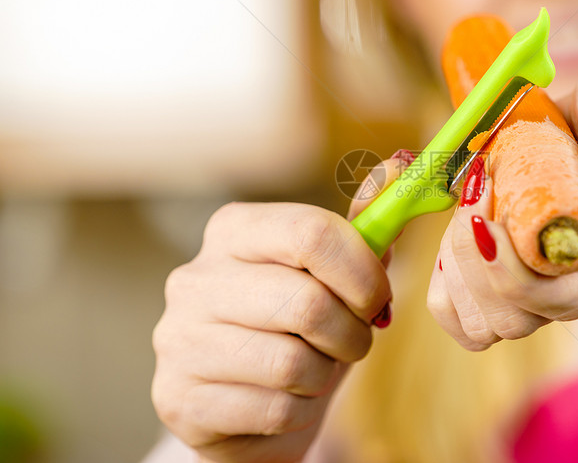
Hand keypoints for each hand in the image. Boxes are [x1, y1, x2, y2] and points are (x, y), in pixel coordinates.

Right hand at [150, 156, 407, 461]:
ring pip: (292, 362)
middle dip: (351, 333)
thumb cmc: (302, 331)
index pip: (311, 233)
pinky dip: (299, 411)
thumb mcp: (335, 275)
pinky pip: (273, 408)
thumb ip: (365, 226)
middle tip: (352, 340)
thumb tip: (399, 166)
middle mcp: (194, 278)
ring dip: (325, 374)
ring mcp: (177, 339)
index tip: (378, 298)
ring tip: (315, 370)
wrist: (252, 407)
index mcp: (233, 230)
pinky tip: (285, 401)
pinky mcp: (178, 399)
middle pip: (307, 302)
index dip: (362, 272)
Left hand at [427, 50, 577, 349]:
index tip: (486, 216)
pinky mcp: (500, 271)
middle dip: (474, 261)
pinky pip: (459, 309)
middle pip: (514, 319)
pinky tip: (454, 223)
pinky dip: (443, 276)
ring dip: (455, 266)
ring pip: (481, 324)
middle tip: (477, 186)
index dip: (515, 275)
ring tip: (468, 199)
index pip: (564, 299)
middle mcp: (570, 277)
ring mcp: (533, 280)